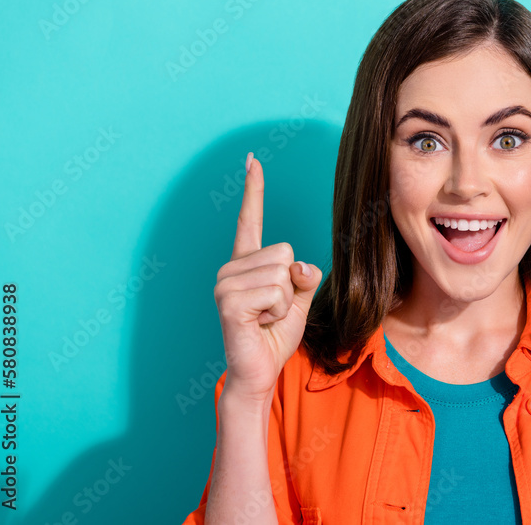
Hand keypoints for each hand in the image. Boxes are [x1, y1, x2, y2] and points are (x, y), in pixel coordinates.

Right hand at [213, 153, 322, 402]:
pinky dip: (278, 313)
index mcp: (247, 262)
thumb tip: (299, 267)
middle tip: (272, 310)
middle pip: (285, 252)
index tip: (252, 159)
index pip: (250, 219)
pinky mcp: (228, 302)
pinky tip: (259, 324)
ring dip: (285, 303)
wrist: (260, 370)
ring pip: (283, 274)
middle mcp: (231, 268)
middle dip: (291, 286)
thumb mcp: (301, 299)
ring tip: (265, 319)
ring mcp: (225, 284)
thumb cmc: (277, 334)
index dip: (253, 189)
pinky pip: (275, 293)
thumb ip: (305, 275)